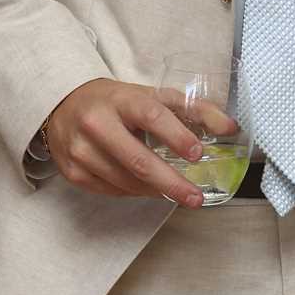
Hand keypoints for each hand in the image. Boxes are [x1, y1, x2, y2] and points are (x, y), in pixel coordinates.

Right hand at [43, 79, 207, 208]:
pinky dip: (134, 192)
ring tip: (176, 192)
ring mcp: (80, 149)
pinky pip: (111, 190)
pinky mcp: (72, 171)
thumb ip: (194, 110)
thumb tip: (231, 128)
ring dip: (155, 190)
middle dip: (170, 183)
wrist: (63, 105)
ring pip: (125, 181)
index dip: (176, 135)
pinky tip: (146, 188)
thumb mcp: (153, 96)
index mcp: (121, 99)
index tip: (197, 154)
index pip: (151, 116)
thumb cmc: (117, 102)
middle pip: (137, 160)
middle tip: (195, 197)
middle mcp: (96, 123)